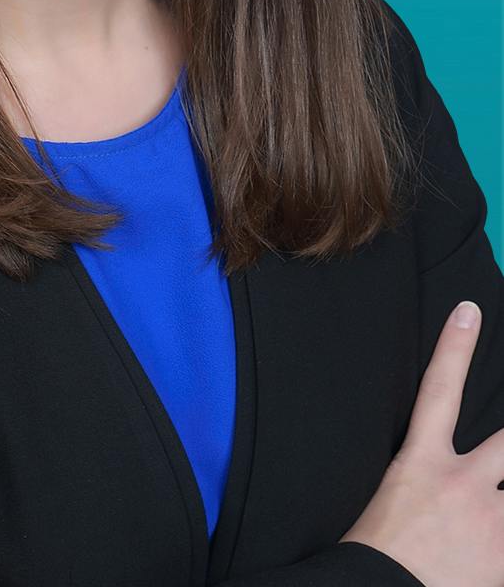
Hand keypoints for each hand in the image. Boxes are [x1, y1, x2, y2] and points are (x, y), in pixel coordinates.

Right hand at [339, 299, 503, 586]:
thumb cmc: (376, 552)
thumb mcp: (392, 499)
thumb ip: (427, 481)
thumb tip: (450, 475)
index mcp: (421, 464)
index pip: (438, 390)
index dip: (454, 347)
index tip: (469, 312)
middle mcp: (465, 485)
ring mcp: (493, 522)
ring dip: (503, 504)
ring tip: (491, 512)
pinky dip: (503, 548)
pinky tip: (485, 555)